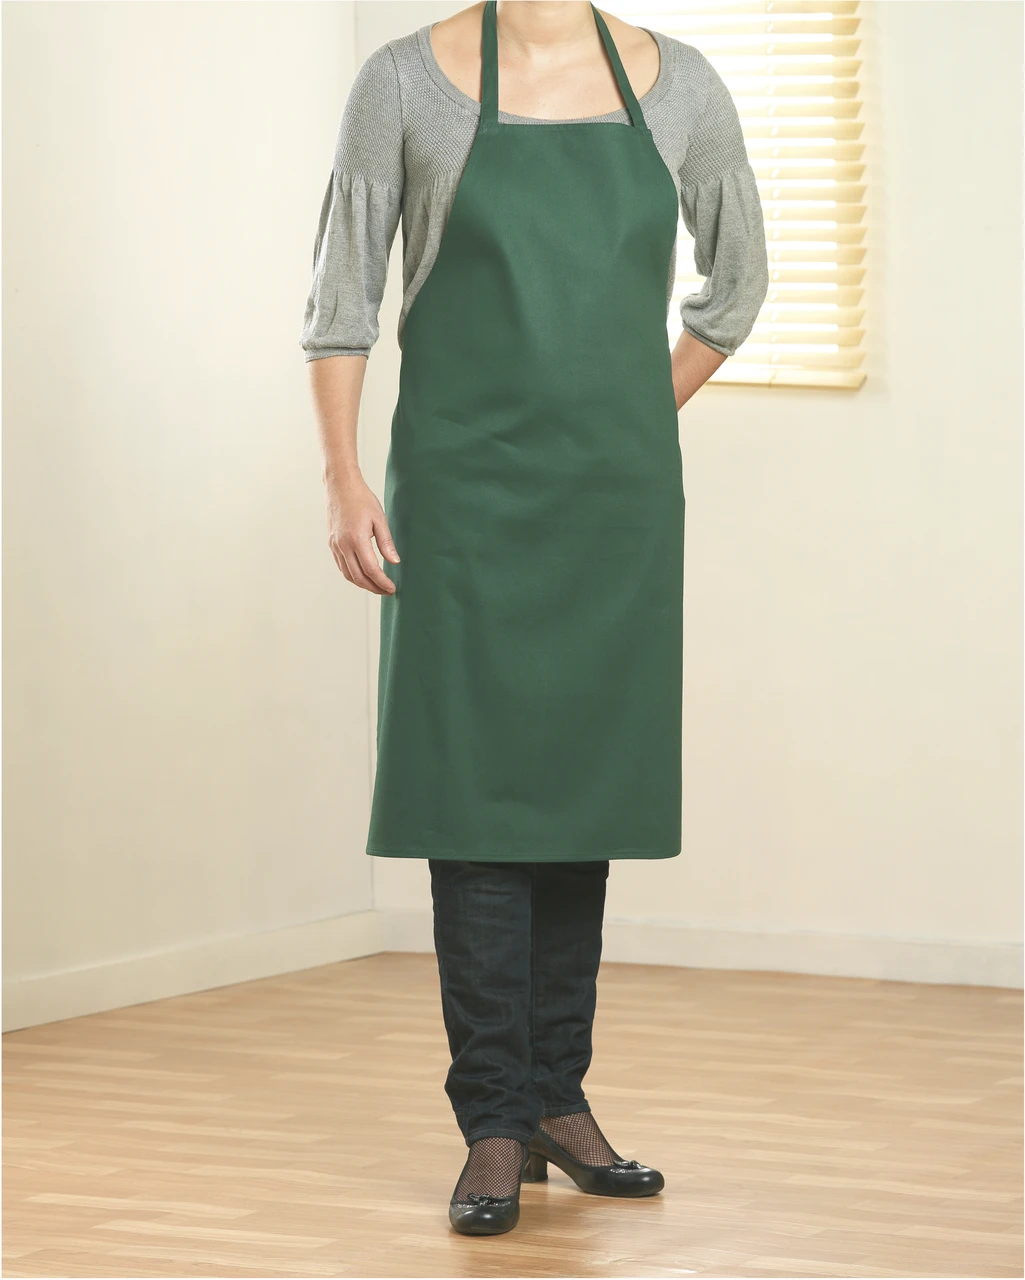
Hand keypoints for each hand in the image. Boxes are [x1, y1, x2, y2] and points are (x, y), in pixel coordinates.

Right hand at [326, 475, 399, 594]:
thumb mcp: (379, 519)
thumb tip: (394, 562)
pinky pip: (341, 566)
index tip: (392, 588)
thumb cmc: (362, 499)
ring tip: (376, 586)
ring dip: (362, 584)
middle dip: (373, 588)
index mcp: (356, 540)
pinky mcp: (331, 543)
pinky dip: (352, 575)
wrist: (340, 486)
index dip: (382, 582)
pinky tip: (362, 575)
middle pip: (358, 577)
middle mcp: (343, 545)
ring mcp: (335, 545)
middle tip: (386, 591)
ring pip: (348, 574)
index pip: (371, 570)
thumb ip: (386, 543)